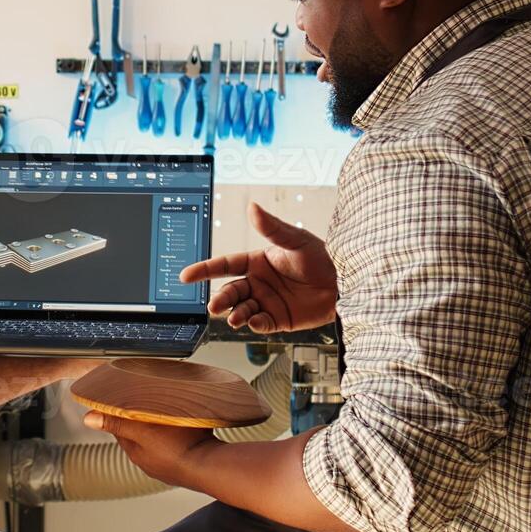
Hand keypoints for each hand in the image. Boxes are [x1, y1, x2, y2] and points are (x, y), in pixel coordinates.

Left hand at [84, 411, 218, 489]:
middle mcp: (150, 462)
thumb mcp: (143, 429)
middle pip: (140, 435)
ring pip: (159, 441)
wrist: (212, 467)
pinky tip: (188, 429)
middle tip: (149, 403)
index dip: (120, 413)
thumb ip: (116, 422)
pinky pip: (179, 447)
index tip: (123, 400)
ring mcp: (169, 465)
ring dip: (162, 428)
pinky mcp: (187, 464)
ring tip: (170, 414)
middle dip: (142, 420)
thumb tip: (88, 419)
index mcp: (137, 452)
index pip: (120, 429)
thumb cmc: (180, 448)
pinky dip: (179, 437)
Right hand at [180, 201, 336, 332]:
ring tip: (235, 317)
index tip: (186, 276)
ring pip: (241, 309)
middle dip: (220, 299)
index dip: (204, 270)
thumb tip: (252, 207)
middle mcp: (258, 283)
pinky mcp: (278, 320)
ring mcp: (267, 302)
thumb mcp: (295, 240)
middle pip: (230, 291)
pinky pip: (260, 324)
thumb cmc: (322, 257)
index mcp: (257, 262)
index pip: (225, 265)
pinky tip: (254, 321)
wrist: (344, 283)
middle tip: (215, 306)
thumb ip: (271, 227)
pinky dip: (253, 324)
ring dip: (235, 314)